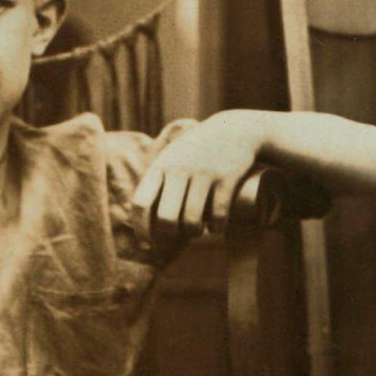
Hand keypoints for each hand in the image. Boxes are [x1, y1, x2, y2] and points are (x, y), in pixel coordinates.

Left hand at [131, 111, 264, 250]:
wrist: (234, 130)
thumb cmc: (196, 151)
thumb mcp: (171, 157)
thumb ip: (156, 182)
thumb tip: (143, 220)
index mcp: (160, 166)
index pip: (141, 203)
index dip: (141, 229)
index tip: (147, 246)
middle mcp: (178, 169)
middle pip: (166, 218)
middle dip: (171, 234)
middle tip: (178, 236)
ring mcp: (203, 173)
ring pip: (192, 220)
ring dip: (194, 233)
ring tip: (198, 231)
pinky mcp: (226, 178)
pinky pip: (218, 215)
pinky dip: (216, 228)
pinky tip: (216, 228)